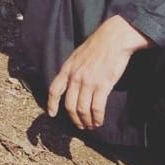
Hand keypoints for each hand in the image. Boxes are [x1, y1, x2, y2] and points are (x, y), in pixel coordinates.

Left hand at [46, 15, 150, 129]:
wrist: (113, 38)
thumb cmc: (97, 45)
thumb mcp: (77, 55)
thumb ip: (72, 69)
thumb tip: (71, 82)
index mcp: (67, 69)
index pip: (54, 90)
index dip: (51, 104)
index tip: (52, 114)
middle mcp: (75, 77)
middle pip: (69, 105)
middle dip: (74, 119)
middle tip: (80, 125)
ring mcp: (88, 82)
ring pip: (82, 109)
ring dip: (86, 120)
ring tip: (91, 125)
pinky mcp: (102, 85)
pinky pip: (96, 108)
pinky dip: (97, 117)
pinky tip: (99, 121)